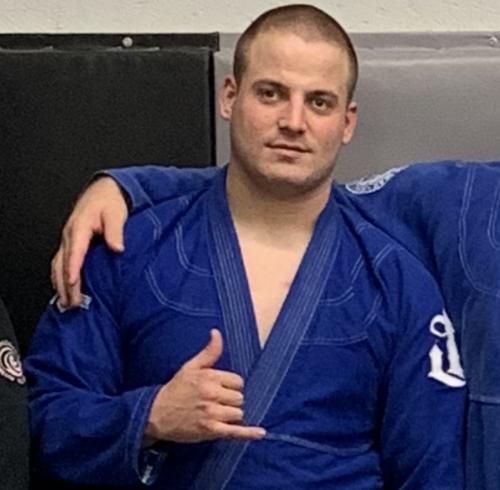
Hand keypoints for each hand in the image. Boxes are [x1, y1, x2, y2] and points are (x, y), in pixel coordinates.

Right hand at [51, 177, 127, 306]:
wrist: (104, 190)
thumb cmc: (110, 202)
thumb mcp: (116, 213)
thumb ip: (115, 231)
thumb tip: (117, 247)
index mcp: (80, 227)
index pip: (75, 252)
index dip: (73, 269)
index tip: (73, 284)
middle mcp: (70, 234)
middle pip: (63, 263)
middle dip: (65, 284)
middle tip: (72, 303)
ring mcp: (68, 239)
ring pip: (59, 265)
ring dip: (60, 284)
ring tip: (66, 303)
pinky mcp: (71, 243)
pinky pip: (61, 262)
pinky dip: (60, 277)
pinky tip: (64, 289)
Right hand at [144, 329, 265, 444]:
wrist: (156, 414)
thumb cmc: (175, 389)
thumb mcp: (191, 366)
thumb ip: (209, 351)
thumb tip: (217, 332)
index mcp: (209, 377)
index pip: (238, 381)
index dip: (231, 386)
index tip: (221, 389)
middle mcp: (212, 394)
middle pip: (239, 398)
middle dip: (232, 400)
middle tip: (217, 402)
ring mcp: (212, 413)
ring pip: (238, 414)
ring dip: (231, 415)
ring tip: (217, 414)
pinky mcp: (210, 431)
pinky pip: (235, 432)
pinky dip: (248, 433)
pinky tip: (260, 432)